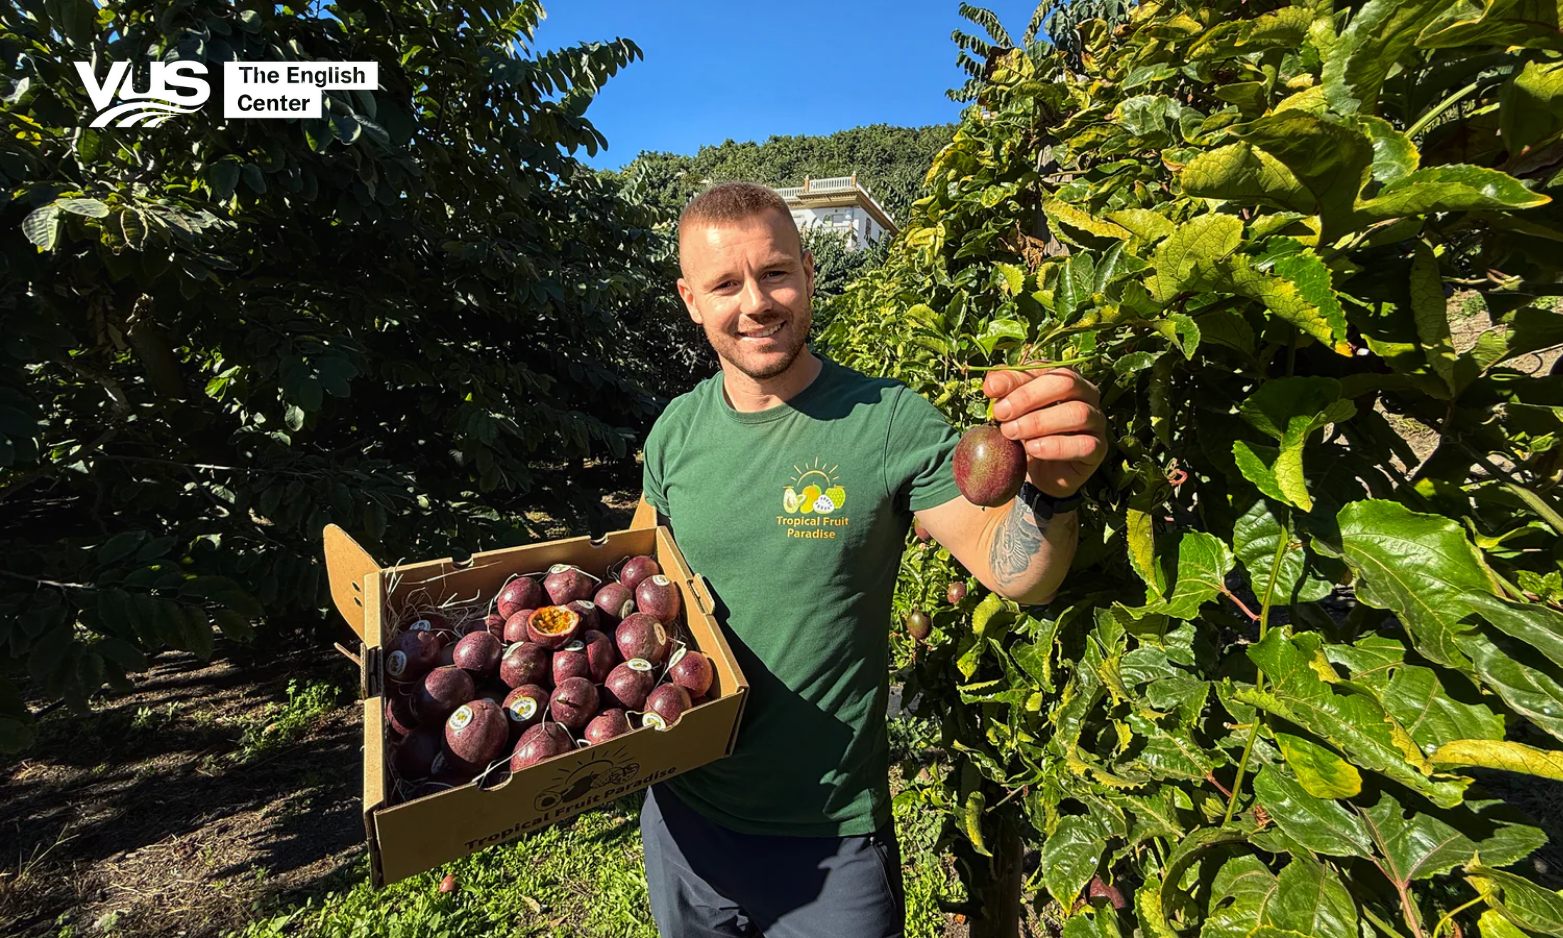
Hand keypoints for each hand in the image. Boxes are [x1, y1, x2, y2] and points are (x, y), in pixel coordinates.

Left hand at [984, 364, 1106, 497]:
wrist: (1040, 472)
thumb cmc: (1026, 433)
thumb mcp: (1011, 411)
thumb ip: (1003, 393)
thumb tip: (991, 383)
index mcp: (1065, 376)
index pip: (1044, 368)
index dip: (1017, 378)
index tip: (991, 390)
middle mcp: (1086, 393)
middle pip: (1066, 383)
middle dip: (1029, 397)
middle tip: (1002, 414)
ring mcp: (1096, 420)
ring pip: (1077, 413)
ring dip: (1039, 422)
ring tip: (1012, 433)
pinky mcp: (1098, 448)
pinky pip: (1084, 444)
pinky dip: (1056, 446)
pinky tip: (1033, 449)